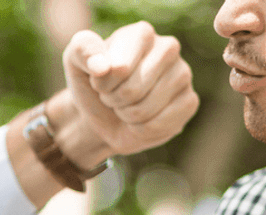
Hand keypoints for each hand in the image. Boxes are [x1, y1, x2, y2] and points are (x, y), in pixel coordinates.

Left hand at [61, 23, 198, 161]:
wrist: (104, 115)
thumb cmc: (92, 84)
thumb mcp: (76, 63)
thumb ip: (83, 52)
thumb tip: (102, 66)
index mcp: (141, 33)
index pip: (119, 69)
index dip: (102, 84)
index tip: (100, 81)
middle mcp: (168, 48)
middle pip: (133, 91)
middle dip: (114, 101)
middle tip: (114, 96)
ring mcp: (183, 74)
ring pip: (145, 110)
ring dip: (127, 116)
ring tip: (127, 106)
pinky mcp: (190, 101)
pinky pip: (160, 125)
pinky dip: (142, 130)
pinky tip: (142, 119)